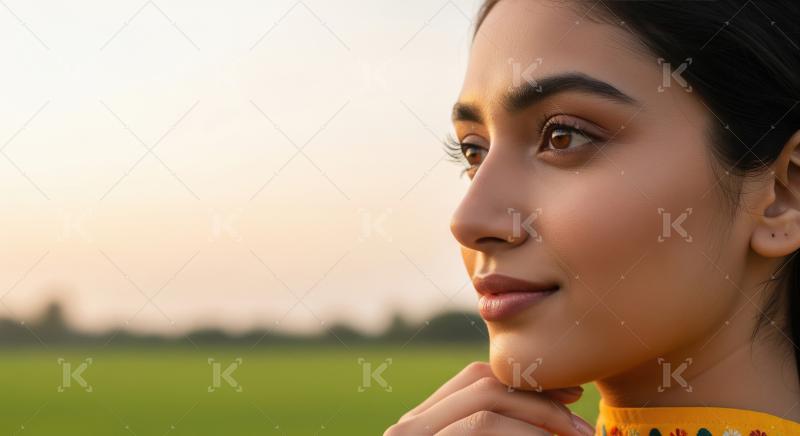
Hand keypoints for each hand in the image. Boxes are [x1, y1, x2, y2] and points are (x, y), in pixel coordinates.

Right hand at [384, 361, 594, 435]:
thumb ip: (495, 432)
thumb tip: (551, 415)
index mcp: (424, 425)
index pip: (476, 381)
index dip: (526, 382)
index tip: (569, 395)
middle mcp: (410, 425)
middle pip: (482, 382)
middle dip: (537, 392)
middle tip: (581, 409)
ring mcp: (410, 435)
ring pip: (486, 399)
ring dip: (539, 413)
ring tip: (576, 433)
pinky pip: (481, 425)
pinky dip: (524, 431)